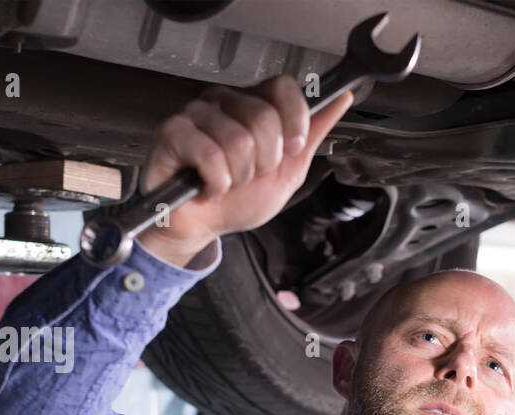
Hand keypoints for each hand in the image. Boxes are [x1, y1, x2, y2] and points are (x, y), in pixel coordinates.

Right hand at [137, 76, 352, 265]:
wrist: (203, 227)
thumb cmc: (239, 199)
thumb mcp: (287, 172)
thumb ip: (311, 137)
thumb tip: (341, 100)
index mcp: (254, 105)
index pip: (283, 87)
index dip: (294, 121)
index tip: (292, 150)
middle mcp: (225, 101)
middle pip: (264, 118)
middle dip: (264, 162)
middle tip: (248, 176)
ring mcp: (196, 113)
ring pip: (238, 141)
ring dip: (237, 178)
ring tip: (226, 182)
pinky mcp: (174, 132)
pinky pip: (209, 156)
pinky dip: (215, 184)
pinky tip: (207, 187)